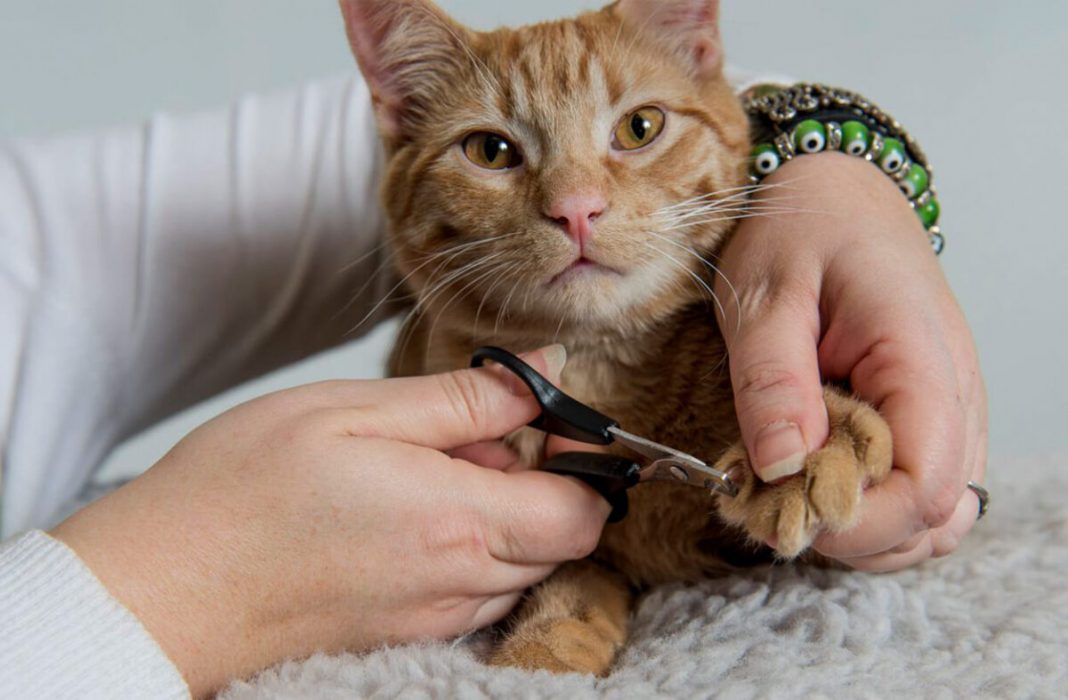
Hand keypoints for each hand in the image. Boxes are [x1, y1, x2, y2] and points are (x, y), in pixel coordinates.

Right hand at [52, 345, 608, 696]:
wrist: (161, 589)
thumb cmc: (243, 489)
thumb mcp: (355, 412)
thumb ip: (464, 399)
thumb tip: (543, 374)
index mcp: (459, 523)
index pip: (583, 513)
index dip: (584, 463)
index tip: (546, 421)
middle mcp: (458, 585)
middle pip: (557, 540)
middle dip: (535, 481)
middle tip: (461, 437)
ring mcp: (431, 619)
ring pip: (515, 565)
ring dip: (497, 514)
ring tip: (417, 474)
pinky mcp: (402, 635)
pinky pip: (471, 592)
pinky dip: (462, 548)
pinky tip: (397, 515)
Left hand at [715, 152, 986, 571]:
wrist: (836, 190)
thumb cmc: (801, 230)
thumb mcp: (764, 294)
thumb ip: (772, 381)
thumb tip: (782, 468)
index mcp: (919, 355)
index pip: (927, 484)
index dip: (858, 520)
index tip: (785, 507)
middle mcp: (953, 391)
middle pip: (935, 515)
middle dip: (853, 532)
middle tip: (773, 501)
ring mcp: (948, 407)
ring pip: (932, 516)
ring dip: (862, 526)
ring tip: (789, 488)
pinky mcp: (927, 416)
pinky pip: (918, 489)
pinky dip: (869, 504)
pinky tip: (814, 475)